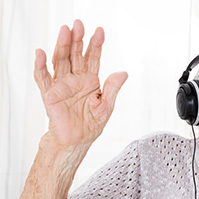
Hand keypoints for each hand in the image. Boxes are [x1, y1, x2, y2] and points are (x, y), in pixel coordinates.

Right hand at [34, 20, 127, 147]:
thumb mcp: (106, 106)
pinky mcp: (50, 94)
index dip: (96, 44)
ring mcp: (62, 85)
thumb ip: (112, 89)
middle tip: (79, 24)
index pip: (93, 58)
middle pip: (75, 55)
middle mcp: (75, 79)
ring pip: (61, 61)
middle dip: (78, 39)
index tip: (100, 31)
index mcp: (91, 80)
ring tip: (65, 31)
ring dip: (62, 46)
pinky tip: (41, 54)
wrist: (77, 141)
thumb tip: (123, 72)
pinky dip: (41, 66)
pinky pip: (43, 78)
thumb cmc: (91, 124)